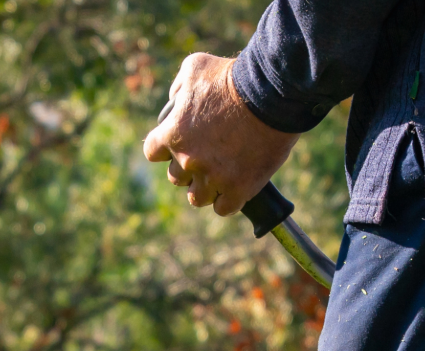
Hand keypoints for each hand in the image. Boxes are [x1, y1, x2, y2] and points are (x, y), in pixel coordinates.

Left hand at [143, 53, 297, 216]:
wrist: (271, 94)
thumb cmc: (233, 77)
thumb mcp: (196, 67)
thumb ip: (179, 86)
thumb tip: (174, 101)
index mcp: (173, 134)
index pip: (153, 153)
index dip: (165, 149)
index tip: (180, 144)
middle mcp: (188, 160)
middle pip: (176, 178)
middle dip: (189, 168)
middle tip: (208, 156)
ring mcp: (213, 177)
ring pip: (198, 197)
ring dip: (206, 188)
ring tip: (220, 175)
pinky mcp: (238, 189)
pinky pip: (224, 208)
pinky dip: (228, 201)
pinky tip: (236, 188)